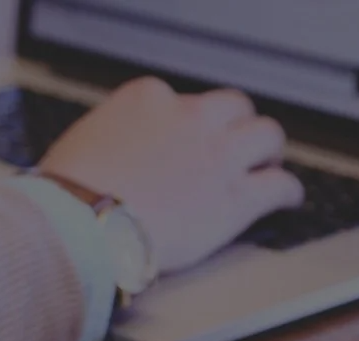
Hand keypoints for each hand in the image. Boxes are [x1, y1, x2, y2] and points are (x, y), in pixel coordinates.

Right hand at [40, 77, 303, 271]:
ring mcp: (218, 157)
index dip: (186, 123)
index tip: (184, 139)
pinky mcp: (236, 199)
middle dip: (236, 125)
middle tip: (234, 144)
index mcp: (148, 99)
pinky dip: (288, 192)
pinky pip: (280, 186)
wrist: (83, 225)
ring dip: (268, 150)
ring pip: (267, 136)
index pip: (181, 99)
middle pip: (233, 107)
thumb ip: (113, 138)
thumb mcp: (84, 142)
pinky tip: (288, 199)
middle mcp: (190, 119)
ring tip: (268, 164)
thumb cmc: (69, 192)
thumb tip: (114, 152)